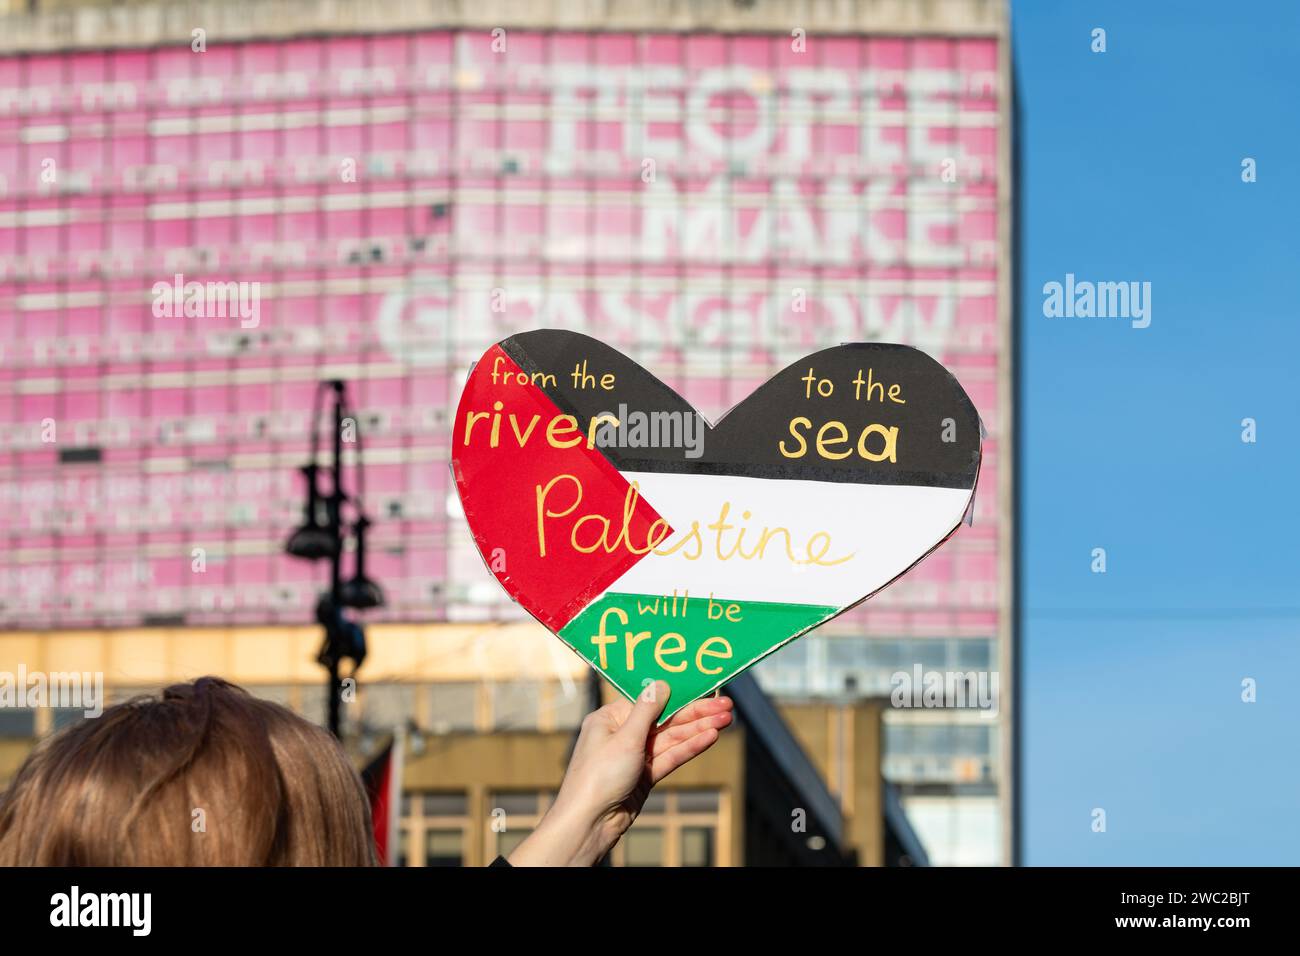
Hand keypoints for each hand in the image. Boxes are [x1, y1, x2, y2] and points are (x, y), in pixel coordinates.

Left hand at [506, 681, 732, 865]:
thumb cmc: (597, 777)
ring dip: (699, 729)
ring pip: (672, 739)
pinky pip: (671, 758)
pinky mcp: (645, 776)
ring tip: (726, 720)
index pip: (650, 701)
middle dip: (697, 713)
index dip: (678, 695)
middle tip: (726, 706)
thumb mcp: (624, 738)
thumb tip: (661, 684)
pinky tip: (710, 738)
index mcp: (610, 719)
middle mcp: (623, 735)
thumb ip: (647, 711)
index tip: (703, 688)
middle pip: (665, 720)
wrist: (589, 824)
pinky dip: (690, 748)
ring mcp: (636, 757)